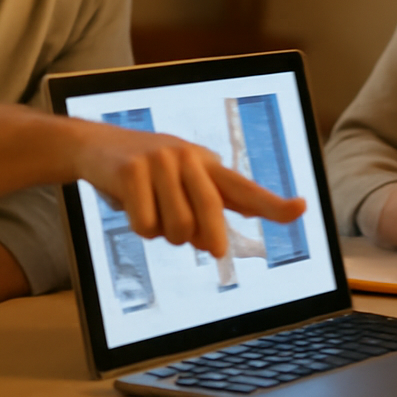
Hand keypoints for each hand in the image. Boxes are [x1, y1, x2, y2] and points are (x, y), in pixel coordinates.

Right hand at [73, 121, 306, 257]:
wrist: (96, 146)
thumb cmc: (146, 175)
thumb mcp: (181, 185)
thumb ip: (204, 211)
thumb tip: (212, 243)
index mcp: (207, 165)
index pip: (245, 188)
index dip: (272, 203)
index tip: (300, 209)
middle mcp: (189, 158)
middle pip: (209, 214)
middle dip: (210, 238)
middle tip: (211, 250)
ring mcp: (160, 161)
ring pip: (176, 228)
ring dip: (164, 234)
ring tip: (152, 212)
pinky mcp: (132, 170)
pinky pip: (145, 224)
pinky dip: (139, 226)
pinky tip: (130, 204)